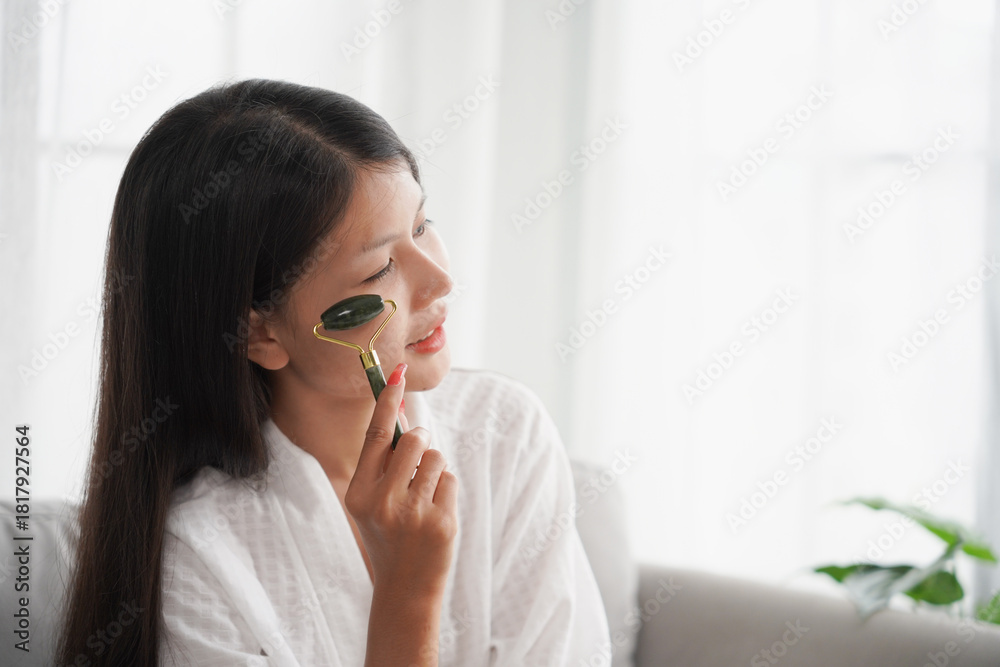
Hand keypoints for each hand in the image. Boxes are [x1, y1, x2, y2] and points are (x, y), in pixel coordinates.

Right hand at [344, 363, 458, 596]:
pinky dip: (445, 490)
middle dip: (420, 443)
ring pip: (435, 458)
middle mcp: (382, 502)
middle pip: (413, 440)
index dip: (387, 400)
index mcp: (358, 493)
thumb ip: (383, 465)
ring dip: (434, 470)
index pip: (375, 435)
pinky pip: (450, 480)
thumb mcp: (372, 503)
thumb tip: (403, 415)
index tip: (398, 372)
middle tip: (416, 464)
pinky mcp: (440, 522)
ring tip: (423, 497)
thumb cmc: (389, 537)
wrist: (404, 589)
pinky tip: (435, 514)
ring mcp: (412, 513)